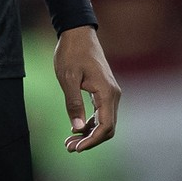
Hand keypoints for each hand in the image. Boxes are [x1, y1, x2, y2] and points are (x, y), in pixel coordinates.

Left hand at [55, 25, 120, 151]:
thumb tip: (77, 129)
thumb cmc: (72, 52)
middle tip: (69, 147)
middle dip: (90, 140)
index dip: (92, 141)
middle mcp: (113, 94)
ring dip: (89, 133)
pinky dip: (90, 123)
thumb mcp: (68, 77)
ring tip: (69, 141)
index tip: (76, 148)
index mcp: (107, 92)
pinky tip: (75, 128)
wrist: (77, 31)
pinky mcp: (104, 90)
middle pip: (107, 128)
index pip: (105, 126)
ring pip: (104, 121)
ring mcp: (110, 92)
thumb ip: (73, 103)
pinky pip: (101, 113)